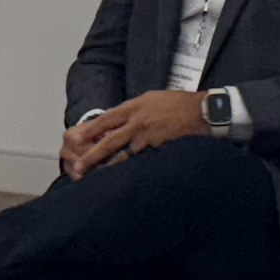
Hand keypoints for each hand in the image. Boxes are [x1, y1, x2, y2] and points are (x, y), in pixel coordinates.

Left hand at [59, 88, 206, 178]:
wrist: (203, 112)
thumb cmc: (179, 103)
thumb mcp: (152, 98)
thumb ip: (134, 109)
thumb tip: (119, 118)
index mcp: (134, 107)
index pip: (106, 119)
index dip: (89, 130)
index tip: (75, 139)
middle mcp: (137, 123)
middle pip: (109, 141)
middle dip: (92, 156)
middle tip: (78, 168)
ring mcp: (148, 138)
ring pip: (123, 156)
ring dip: (108, 168)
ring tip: (95, 178)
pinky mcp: (158, 151)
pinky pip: (140, 163)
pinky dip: (130, 171)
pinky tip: (122, 180)